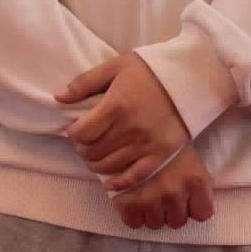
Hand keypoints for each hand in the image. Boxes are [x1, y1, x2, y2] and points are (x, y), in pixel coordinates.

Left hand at [57, 52, 190, 194]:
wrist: (191, 78)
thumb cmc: (150, 70)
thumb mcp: (115, 67)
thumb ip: (85, 83)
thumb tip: (58, 97)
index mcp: (115, 106)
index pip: (82, 133)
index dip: (73, 134)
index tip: (76, 130)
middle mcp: (130, 128)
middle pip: (93, 151)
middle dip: (82, 149)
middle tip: (83, 144)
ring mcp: (147, 144)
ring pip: (110, 165)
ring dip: (95, 165)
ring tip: (93, 158)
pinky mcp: (162, 154)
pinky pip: (136, 176)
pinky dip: (119, 183)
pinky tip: (109, 184)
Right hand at [111, 140, 215, 231]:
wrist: (137, 121)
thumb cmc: (166, 139)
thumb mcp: (189, 158)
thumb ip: (193, 183)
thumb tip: (190, 206)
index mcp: (195, 181)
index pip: (202, 214)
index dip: (193, 209)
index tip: (187, 202)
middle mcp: (175, 191)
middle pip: (177, 222)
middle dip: (170, 212)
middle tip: (163, 197)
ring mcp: (151, 197)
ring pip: (155, 224)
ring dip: (152, 214)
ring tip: (147, 198)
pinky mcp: (128, 200)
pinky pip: (133, 223)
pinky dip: (133, 217)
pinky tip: (132, 203)